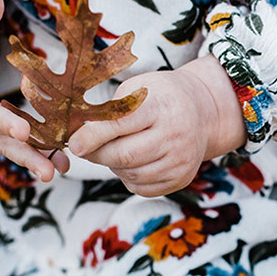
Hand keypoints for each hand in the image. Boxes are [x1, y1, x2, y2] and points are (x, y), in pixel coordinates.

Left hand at [68, 55, 245, 196]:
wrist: (202, 111)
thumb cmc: (161, 97)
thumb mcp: (137, 88)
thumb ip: (110, 110)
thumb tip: (78, 135)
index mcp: (160, 106)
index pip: (120, 125)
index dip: (92, 136)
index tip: (74, 144)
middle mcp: (174, 135)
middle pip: (123, 156)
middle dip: (97, 155)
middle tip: (85, 149)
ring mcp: (180, 160)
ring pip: (131, 174)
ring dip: (112, 166)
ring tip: (112, 151)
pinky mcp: (181, 178)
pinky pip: (142, 187)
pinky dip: (128, 177)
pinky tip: (131, 162)